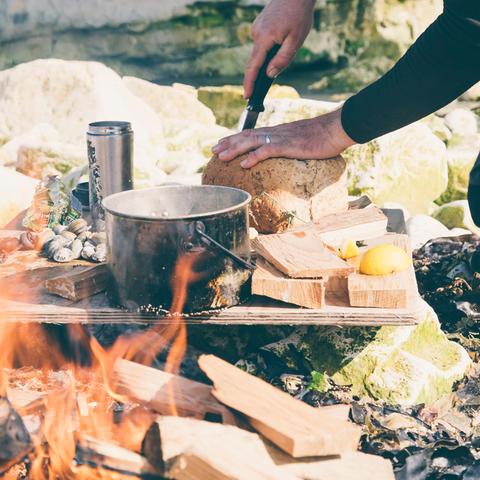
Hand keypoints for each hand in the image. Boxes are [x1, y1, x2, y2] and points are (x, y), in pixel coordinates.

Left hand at [211, 108, 355, 167]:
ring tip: (220, 157)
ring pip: (251, 142)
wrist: (335, 129)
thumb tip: (283, 152)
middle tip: (213, 151)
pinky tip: (244, 164)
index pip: (251, 133)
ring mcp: (280, 138)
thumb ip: (288, 145)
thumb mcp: (300, 141)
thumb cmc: (321, 137)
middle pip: (246, 136)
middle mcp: (275, 133)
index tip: (222, 143)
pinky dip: (254, 157)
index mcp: (277, 132)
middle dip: (228, 143)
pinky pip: (267, 150)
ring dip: (234, 149)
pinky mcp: (288, 145)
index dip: (235, 138)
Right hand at [244, 0, 314, 98]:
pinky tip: (281, 42)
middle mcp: (256, 34)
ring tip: (283, 51)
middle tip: (255, 93)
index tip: (247, 96)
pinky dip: (267, 51)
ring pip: (259, 52)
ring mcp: (256, 29)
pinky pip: (262, 44)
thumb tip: (269, 75)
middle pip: (254, 61)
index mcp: (264, 38)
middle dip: (255, 77)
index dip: (249, 83)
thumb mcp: (295, 41)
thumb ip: (282, 59)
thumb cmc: (299, 16)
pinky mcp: (259, 26)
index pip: (254, 67)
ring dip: (267, 60)